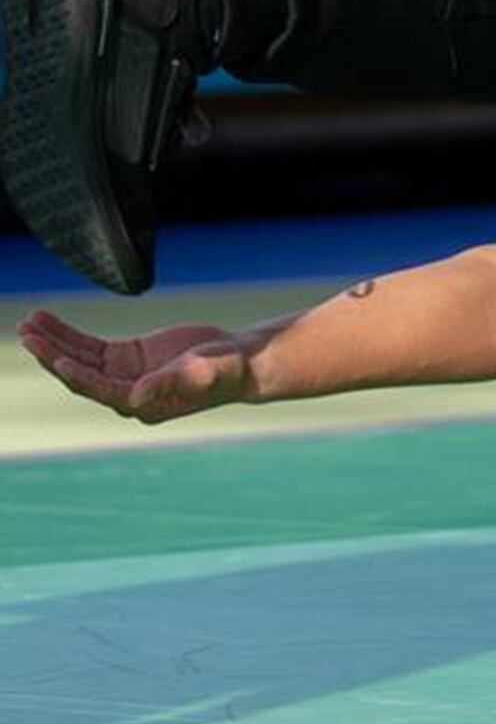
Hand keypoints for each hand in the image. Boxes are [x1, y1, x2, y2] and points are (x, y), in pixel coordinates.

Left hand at [18, 309, 257, 423]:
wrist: (239, 361)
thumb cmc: (225, 371)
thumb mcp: (199, 374)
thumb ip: (168, 383)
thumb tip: (136, 396)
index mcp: (141, 403)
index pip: (100, 388)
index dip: (77, 375)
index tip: (56, 358)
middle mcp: (125, 392)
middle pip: (79, 374)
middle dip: (52, 354)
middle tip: (27, 334)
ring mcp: (123, 374)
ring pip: (78, 358)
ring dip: (53, 341)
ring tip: (28, 323)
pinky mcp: (125, 357)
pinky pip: (88, 346)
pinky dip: (67, 334)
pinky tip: (48, 321)